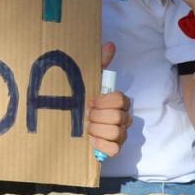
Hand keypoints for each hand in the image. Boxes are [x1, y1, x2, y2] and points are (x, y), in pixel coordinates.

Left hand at [88, 43, 131, 159]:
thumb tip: (110, 44)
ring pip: (117, 133)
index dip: (104, 101)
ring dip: (97, 129)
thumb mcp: (88, 81)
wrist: (70, 127)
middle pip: (118, 117)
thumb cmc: (82, 101)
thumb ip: (100, 63)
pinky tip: (91, 140)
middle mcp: (124, 118)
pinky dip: (101, 144)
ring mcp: (121, 135)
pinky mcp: (114, 150)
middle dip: (98, 116)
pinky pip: (114, 149)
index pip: (121, 99)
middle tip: (86, 115)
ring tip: (87, 127)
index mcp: (119, 102)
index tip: (90, 101)